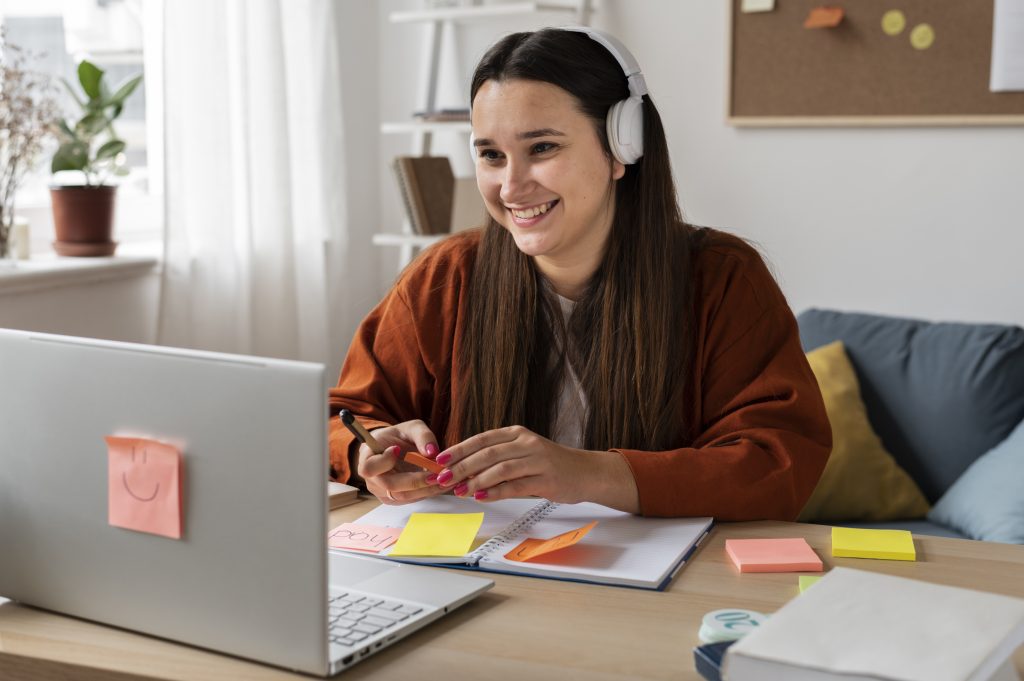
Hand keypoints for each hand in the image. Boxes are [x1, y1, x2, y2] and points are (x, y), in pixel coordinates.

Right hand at [357, 420, 448, 504]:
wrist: (394, 448)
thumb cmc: (399, 437)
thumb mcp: (412, 427)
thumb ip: (422, 435)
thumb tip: (432, 452)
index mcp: (368, 457)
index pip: (369, 468)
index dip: (383, 462)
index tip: (397, 449)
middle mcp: (372, 479)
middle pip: (390, 485)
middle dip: (416, 480)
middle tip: (436, 474)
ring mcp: (382, 492)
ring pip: (403, 496)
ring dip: (425, 489)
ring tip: (444, 480)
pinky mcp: (394, 500)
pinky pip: (411, 499)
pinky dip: (427, 493)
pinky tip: (440, 485)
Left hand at [434, 425, 638, 510]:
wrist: (586, 472)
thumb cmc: (549, 464)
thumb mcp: (523, 452)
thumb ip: (498, 458)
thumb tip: (464, 470)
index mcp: (517, 433)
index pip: (482, 439)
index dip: (460, 449)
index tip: (440, 460)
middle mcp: (526, 443)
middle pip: (487, 454)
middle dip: (462, 466)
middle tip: (444, 478)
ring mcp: (538, 460)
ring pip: (500, 469)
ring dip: (476, 481)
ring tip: (459, 491)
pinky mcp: (546, 479)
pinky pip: (515, 486)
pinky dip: (495, 492)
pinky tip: (481, 497)